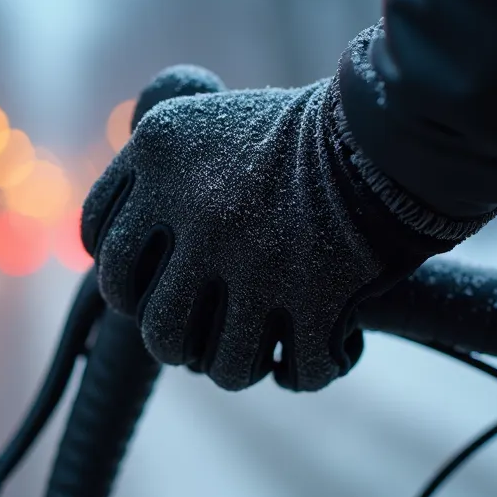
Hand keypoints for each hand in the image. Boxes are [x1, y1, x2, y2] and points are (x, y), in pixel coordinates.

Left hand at [82, 67, 496, 391]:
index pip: (103, 245)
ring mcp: (255, 263)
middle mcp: (198, 214)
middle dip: (176, 339)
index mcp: (160, 156)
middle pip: (153, 325)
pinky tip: (324, 347)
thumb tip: (115, 244)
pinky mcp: (314, 301)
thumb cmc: (302, 130)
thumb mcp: (207, 124)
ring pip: (218, 365)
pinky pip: (294, 373)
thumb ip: (157, 176)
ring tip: (261, 348)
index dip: (124, 277)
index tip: (149, 284)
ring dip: (238, 364)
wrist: (392, 129)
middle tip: (203, 329)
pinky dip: (307, 370)